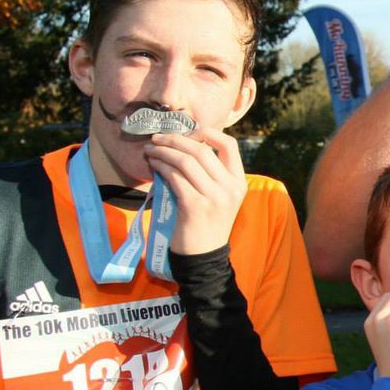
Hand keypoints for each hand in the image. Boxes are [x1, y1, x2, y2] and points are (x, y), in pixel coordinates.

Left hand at [145, 127, 247, 254]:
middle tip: (157, 138)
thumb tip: (183, 146)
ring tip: (151, 150)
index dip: (207, 133)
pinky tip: (153, 165)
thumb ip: (210, 174)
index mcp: (239, 182)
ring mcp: (214, 197)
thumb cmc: (206, 225)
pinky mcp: (195, 206)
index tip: (187, 132)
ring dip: (164, 151)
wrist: (202, 257)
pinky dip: (161, 166)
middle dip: (175, 139)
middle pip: (201, 150)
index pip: (229, 145)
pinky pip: (175, 177)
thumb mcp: (217, 197)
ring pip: (186, 161)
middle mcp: (230, 187)